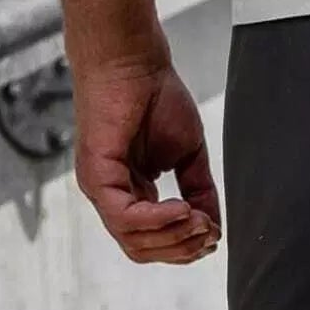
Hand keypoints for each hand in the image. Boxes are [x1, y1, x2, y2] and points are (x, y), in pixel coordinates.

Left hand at [73, 52, 220, 265]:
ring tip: (197, 218)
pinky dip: (157, 220)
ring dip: (173, 236)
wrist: (134, 59)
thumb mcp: (189, 155)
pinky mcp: (96, 176)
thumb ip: (200, 192)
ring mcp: (100, 188)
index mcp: (131, 194)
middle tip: (208, 230)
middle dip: (181, 248)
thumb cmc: (155, 95)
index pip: (154, 242)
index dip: (186, 246)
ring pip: (133, 241)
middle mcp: (111, 196)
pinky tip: (180, 208)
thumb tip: (213, 228)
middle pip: (143, 250)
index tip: (213, 232)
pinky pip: (124, 218)